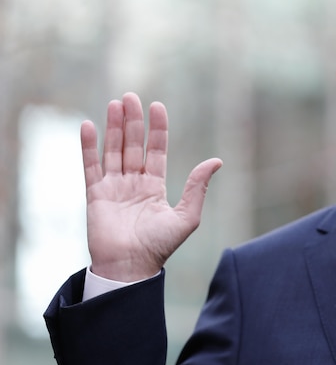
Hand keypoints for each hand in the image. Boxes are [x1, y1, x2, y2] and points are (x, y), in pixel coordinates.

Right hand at [82, 93, 221, 281]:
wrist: (131, 268)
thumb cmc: (160, 247)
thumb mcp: (187, 216)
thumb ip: (198, 187)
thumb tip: (216, 160)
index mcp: (155, 186)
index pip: (156, 150)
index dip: (157, 129)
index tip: (156, 106)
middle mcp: (134, 183)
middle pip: (133, 145)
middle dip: (132, 121)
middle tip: (131, 96)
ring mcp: (113, 188)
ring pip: (113, 150)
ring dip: (113, 127)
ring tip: (115, 103)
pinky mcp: (95, 195)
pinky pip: (90, 166)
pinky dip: (89, 147)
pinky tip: (90, 126)